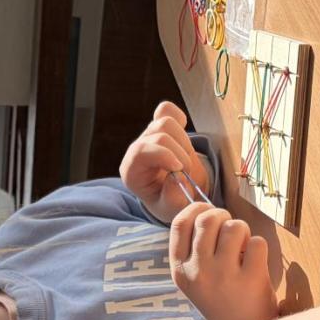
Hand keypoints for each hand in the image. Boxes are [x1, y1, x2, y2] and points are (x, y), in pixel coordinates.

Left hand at [120, 100, 209, 224]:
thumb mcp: (171, 210)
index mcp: (132, 172)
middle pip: (159, 134)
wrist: (176, 194)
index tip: (180, 170)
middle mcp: (137, 150)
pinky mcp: (160, 126)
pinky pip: (166, 109)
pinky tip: (182, 139)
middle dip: (180, 153)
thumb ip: (173, 199)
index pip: (141, 150)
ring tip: (186, 160)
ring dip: (183, 141)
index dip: (164, 155)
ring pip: (166, 121)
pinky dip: (179, 118)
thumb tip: (177, 177)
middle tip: (187, 172)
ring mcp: (148, 135)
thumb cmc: (170, 202)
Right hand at [170, 203, 276, 319]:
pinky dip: (259, 248)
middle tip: (232, 231)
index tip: (208, 210)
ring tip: (244, 250)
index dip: (196, 209)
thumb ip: (194, 248)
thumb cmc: (221, 300)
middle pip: (208, 219)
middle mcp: (197, 272)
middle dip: (224, 217)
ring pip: (234, 227)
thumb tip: (205, 209)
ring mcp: (223, 276)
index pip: (179, 224)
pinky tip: (255, 265)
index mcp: (180, 271)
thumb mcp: (195, 279)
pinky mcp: (250, 279)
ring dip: (243, 233)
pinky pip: (256, 242)